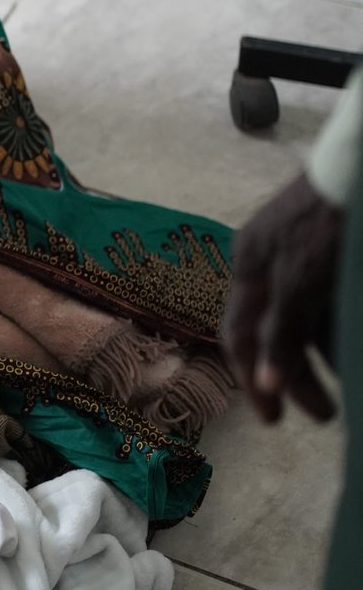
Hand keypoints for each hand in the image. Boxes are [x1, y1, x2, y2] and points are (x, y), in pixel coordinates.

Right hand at [222, 171, 342, 423]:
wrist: (357, 168)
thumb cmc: (325, 225)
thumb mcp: (300, 282)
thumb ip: (280, 333)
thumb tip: (265, 383)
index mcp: (249, 264)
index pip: (238, 334)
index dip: (252, 379)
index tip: (272, 420)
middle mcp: (269, 262)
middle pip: (274, 332)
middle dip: (297, 377)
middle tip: (324, 416)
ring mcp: (300, 257)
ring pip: (306, 321)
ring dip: (323, 359)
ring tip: (348, 393)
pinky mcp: (329, 253)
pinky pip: (328, 305)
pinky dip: (337, 332)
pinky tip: (352, 354)